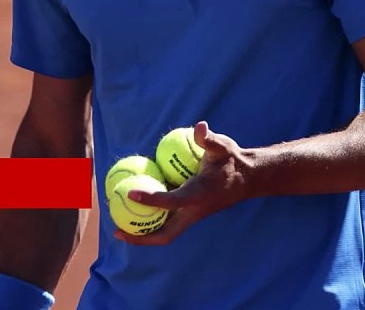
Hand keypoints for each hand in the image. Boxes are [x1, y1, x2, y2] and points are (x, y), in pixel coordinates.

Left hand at [114, 121, 252, 245]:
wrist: (247, 179)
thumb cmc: (232, 161)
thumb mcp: (224, 147)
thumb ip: (210, 140)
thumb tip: (200, 127)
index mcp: (198, 196)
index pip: (172, 202)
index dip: (151, 199)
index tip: (131, 194)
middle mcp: (193, 211)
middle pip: (165, 234)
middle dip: (141, 237)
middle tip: (116, 230)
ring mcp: (191, 215)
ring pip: (164, 232)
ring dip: (142, 233)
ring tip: (117, 225)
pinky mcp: (189, 213)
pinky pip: (166, 222)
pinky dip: (150, 220)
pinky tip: (134, 208)